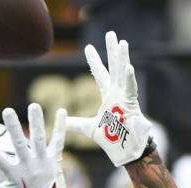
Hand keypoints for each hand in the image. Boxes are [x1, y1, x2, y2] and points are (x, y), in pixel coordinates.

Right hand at [0, 103, 70, 187]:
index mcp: (14, 174)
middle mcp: (28, 166)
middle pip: (19, 144)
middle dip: (13, 127)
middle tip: (8, 110)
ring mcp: (42, 162)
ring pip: (39, 139)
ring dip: (36, 122)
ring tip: (34, 105)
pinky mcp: (54, 160)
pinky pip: (58, 142)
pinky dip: (60, 127)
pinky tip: (61, 111)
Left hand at [67, 31, 151, 166]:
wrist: (124, 152)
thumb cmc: (110, 140)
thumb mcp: (87, 128)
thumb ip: (74, 122)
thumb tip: (59, 120)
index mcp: (108, 97)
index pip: (100, 74)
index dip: (94, 61)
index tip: (88, 47)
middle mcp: (117, 94)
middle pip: (113, 67)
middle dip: (112, 51)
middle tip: (111, 34)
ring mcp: (125, 98)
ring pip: (122, 74)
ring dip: (122, 58)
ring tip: (121, 42)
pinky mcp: (131, 106)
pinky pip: (130, 90)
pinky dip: (128, 79)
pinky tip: (128, 66)